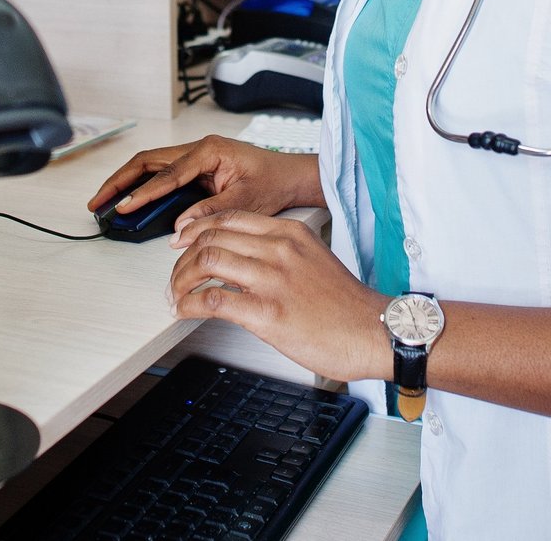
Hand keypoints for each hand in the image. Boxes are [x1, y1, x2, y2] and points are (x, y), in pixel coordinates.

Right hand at [86, 136, 318, 233]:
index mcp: (209, 151)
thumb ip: (210, 213)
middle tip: (98, 201)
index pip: (167, 175)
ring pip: (151, 166)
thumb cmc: (273, 182)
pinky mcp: (196, 168)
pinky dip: (143, 186)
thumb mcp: (244, 202)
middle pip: (148, 162)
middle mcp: (198, 149)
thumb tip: (180, 229)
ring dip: (127, 183)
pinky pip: (162, 175)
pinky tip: (131, 200)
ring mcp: (195, 157)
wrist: (291, 176)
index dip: (143, 194)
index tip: (124, 208)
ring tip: (106, 201)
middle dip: (120, 181)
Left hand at [168, 210, 389, 385]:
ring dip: (180, 280)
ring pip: (205, 263)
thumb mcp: (314, 258)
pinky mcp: (267, 312)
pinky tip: (184, 312)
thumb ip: (280, 252)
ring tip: (176, 294)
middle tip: (175, 274)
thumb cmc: (347, 305)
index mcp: (289, 233)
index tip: (182, 241)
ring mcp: (272, 279)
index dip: (197, 228)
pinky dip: (189, 305)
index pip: (228, 218)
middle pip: (210, 238)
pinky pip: (212, 301)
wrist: (375, 332)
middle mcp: (279, 249)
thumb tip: (245, 260)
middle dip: (183, 258)